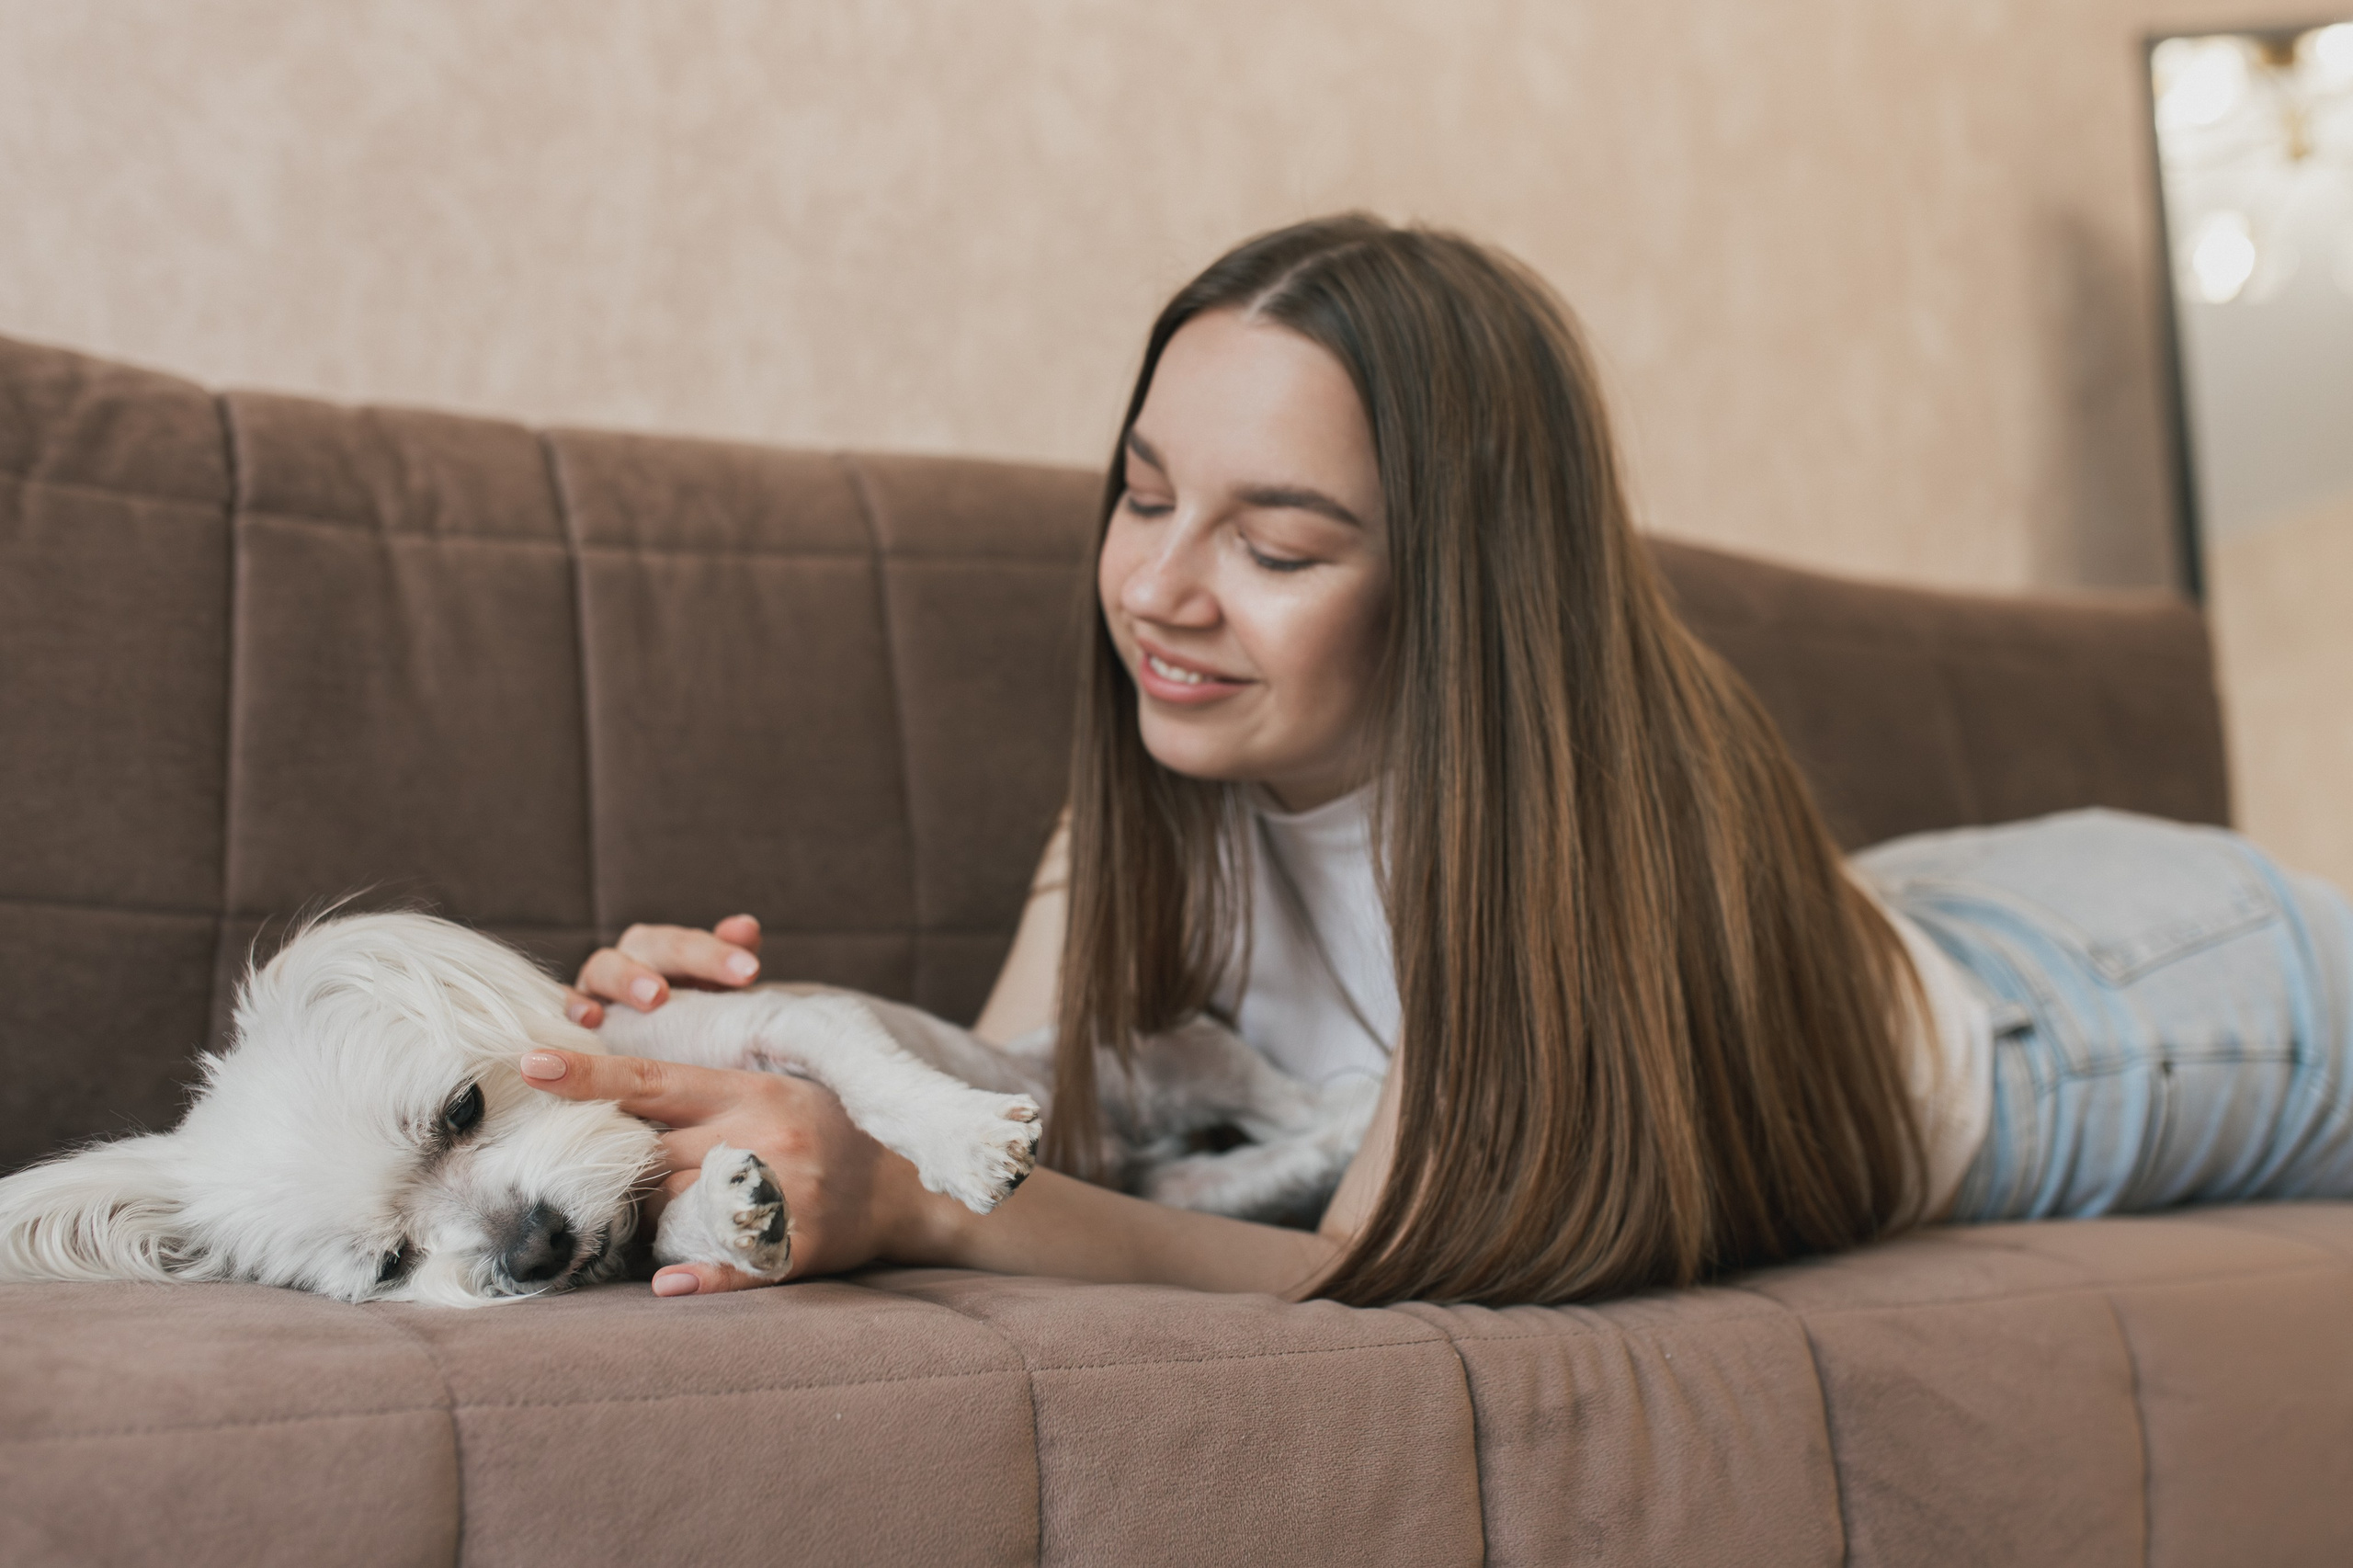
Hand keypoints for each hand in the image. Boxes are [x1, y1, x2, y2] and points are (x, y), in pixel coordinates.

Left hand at [518, 1046, 941, 1295]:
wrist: (905, 1187)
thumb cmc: (827, 1129)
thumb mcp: (775, 1090)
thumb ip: (706, 1095)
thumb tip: (620, 1098)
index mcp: (752, 1093)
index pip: (654, 1081)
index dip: (590, 1075)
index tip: (532, 1063)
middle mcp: (762, 1138)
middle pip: (653, 1155)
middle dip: (621, 1167)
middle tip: (599, 1173)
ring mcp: (780, 1194)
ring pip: (678, 1208)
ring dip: (654, 1218)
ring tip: (654, 1220)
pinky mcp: (796, 1246)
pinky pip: (733, 1266)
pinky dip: (697, 1278)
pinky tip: (668, 1286)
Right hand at [565, 914, 763, 1025]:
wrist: (651, 1048)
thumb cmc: (687, 1018)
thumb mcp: (715, 992)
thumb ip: (732, 957)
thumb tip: (747, 927)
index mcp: (668, 949)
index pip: (694, 942)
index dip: (719, 953)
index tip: (750, 970)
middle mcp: (631, 957)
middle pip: (650, 944)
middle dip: (675, 960)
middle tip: (705, 978)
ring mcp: (597, 983)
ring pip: (604, 967)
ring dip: (627, 979)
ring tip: (652, 999)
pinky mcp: (571, 1008)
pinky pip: (564, 1002)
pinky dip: (573, 1006)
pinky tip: (590, 1019)